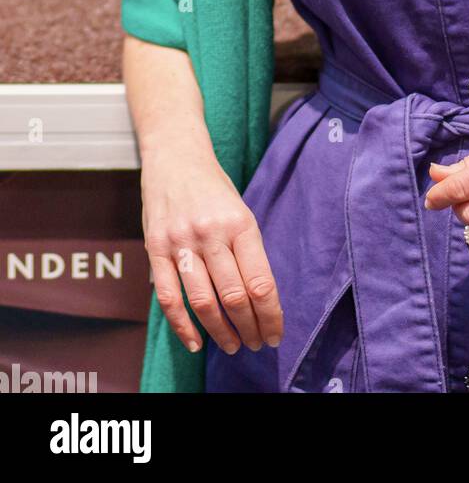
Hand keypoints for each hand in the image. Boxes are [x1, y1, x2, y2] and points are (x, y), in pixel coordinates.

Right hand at [140, 135, 282, 355]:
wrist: (175, 157)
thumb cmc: (214, 189)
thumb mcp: (240, 212)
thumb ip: (247, 252)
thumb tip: (259, 300)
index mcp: (240, 223)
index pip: (261, 281)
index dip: (271, 315)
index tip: (276, 334)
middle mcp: (212, 233)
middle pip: (234, 296)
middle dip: (249, 328)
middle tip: (257, 344)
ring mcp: (181, 242)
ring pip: (203, 302)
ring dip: (221, 332)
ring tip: (233, 346)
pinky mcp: (155, 248)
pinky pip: (169, 298)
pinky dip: (183, 326)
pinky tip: (196, 343)